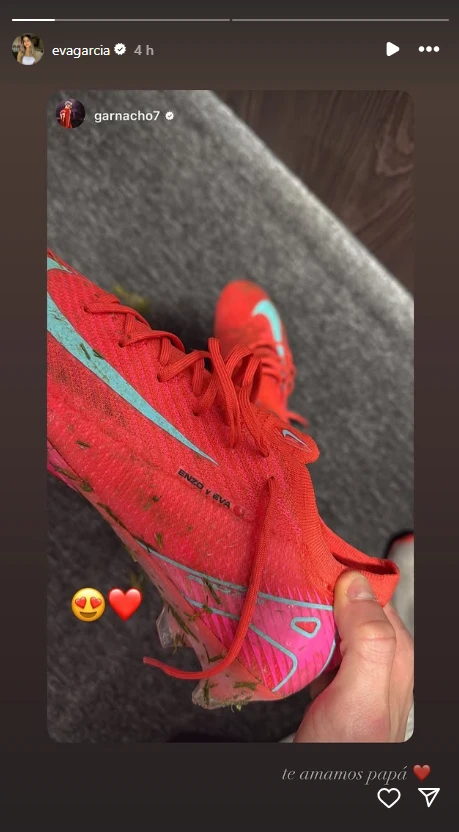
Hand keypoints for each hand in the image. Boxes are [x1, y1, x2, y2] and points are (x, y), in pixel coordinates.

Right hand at [294, 570, 413, 741]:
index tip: (310, 569)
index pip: (373, 593)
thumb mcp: (360, 694)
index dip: (342, 577)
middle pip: (350, 605)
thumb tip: (355, 583)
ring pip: (333, 624)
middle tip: (289, 592)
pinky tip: (288, 643)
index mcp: (397, 652)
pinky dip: (302, 640)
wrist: (323, 789)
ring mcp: (357, 672)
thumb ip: (368, 638)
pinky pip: (320, 647)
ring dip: (308, 617)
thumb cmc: (346, 750)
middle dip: (320, 596)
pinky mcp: (335, 684)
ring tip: (283, 612)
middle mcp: (381, 658)